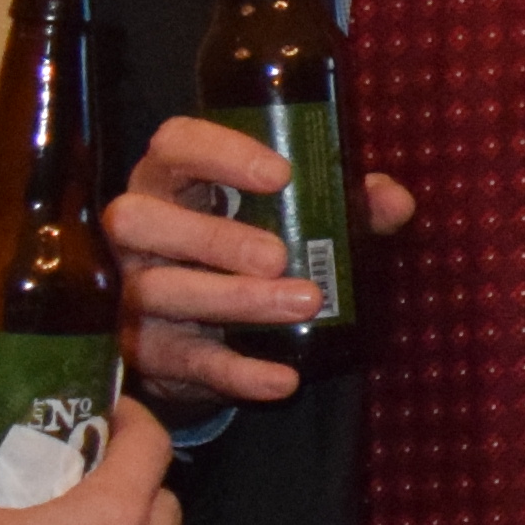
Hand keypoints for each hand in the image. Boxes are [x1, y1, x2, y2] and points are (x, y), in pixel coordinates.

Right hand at [109, 114, 411, 403]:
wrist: (210, 337)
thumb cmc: (254, 249)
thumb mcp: (302, 219)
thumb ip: (346, 204)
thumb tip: (392, 200)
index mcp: (172, 183)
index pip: (174, 145)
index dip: (218, 152)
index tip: (280, 174)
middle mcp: (138, 234)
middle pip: (138, 219)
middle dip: (211, 237)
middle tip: (278, 257)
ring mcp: (132, 293)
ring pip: (159, 290)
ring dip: (234, 299)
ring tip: (303, 303)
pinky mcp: (147, 352)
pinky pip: (184, 361)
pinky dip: (236, 372)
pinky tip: (283, 379)